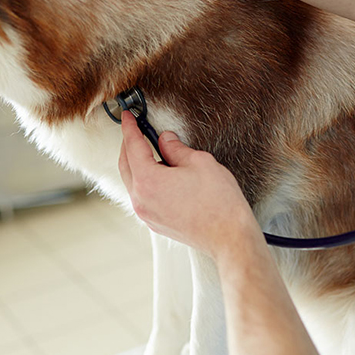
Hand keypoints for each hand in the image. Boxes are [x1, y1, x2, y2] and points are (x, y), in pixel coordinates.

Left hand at [118, 111, 261, 260]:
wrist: (229, 237)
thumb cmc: (219, 204)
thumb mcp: (199, 162)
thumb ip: (176, 148)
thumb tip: (165, 140)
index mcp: (148, 181)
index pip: (132, 146)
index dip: (129, 128)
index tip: (127, 117)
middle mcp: (141, 200)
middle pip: (125, 164)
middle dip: (128, 144)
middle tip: (134, 129)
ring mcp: (146, 214)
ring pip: (132, 182)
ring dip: (136, 164)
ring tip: (149, 150)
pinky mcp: (155, 223)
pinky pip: (141, 196)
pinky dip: (144, 181)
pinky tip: (158, 174)